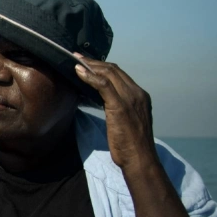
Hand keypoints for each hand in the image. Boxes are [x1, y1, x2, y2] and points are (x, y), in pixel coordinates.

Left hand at [74, 54, 158, 170]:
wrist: (140, 159)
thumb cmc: (131, 146)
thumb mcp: (128, 122)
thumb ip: (119, 108)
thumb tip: (104, 102)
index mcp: (140, 96)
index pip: (120, 74)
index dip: (103, 67)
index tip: (88, 63)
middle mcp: (137, 94)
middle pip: (114, 70)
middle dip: (95, 62)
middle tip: (78, 57)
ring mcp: (130, 99)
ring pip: (109, 74)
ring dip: (90, 66)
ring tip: (75, 61)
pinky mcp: (120, 106)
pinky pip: (103, 85)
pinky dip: (90, 76)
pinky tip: (79, 72)